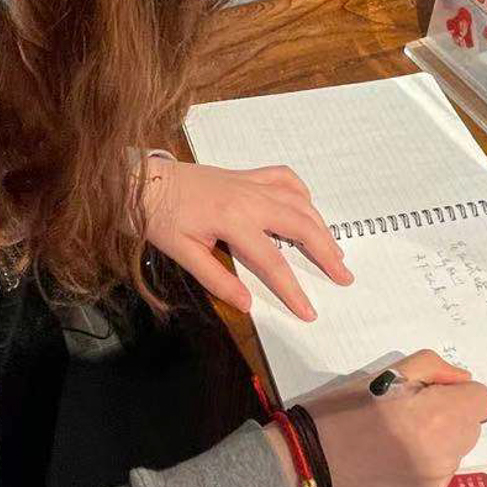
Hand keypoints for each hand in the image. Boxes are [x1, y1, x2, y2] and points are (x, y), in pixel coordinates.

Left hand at [140, 158, 350, 320]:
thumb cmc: (159, 217)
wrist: (142, 180)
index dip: (293, 290)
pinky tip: (308, 208)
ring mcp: (250, 183)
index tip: (309, 311)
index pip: (273, 263)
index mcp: (233, 221)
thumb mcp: (182, 253)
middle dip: (326, 253)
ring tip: (334, 250)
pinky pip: (284, 179)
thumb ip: (217, 279)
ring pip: (299, 202)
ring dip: (321, 226)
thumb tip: (246, 304)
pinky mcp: (246, 175)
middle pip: (301, 227)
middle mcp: (249, 199)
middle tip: (344, 275)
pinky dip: (301, 194)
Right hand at [298, 349, 486, 486]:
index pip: (483, 399)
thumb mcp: (383, 376)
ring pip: (456, 453)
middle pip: (472, 427)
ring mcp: (434, 482)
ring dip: (438, 443)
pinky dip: (424, 466)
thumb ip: (431, 368)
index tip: (432, 395)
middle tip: (411, 416)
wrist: (308, 465)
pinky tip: (392, 462)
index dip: (459, 392)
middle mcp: (442, 454)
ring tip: (397, 441)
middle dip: (450, 417)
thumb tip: (462, 381)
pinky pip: (439, 476)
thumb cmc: (340, 413)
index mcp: (435, 417)